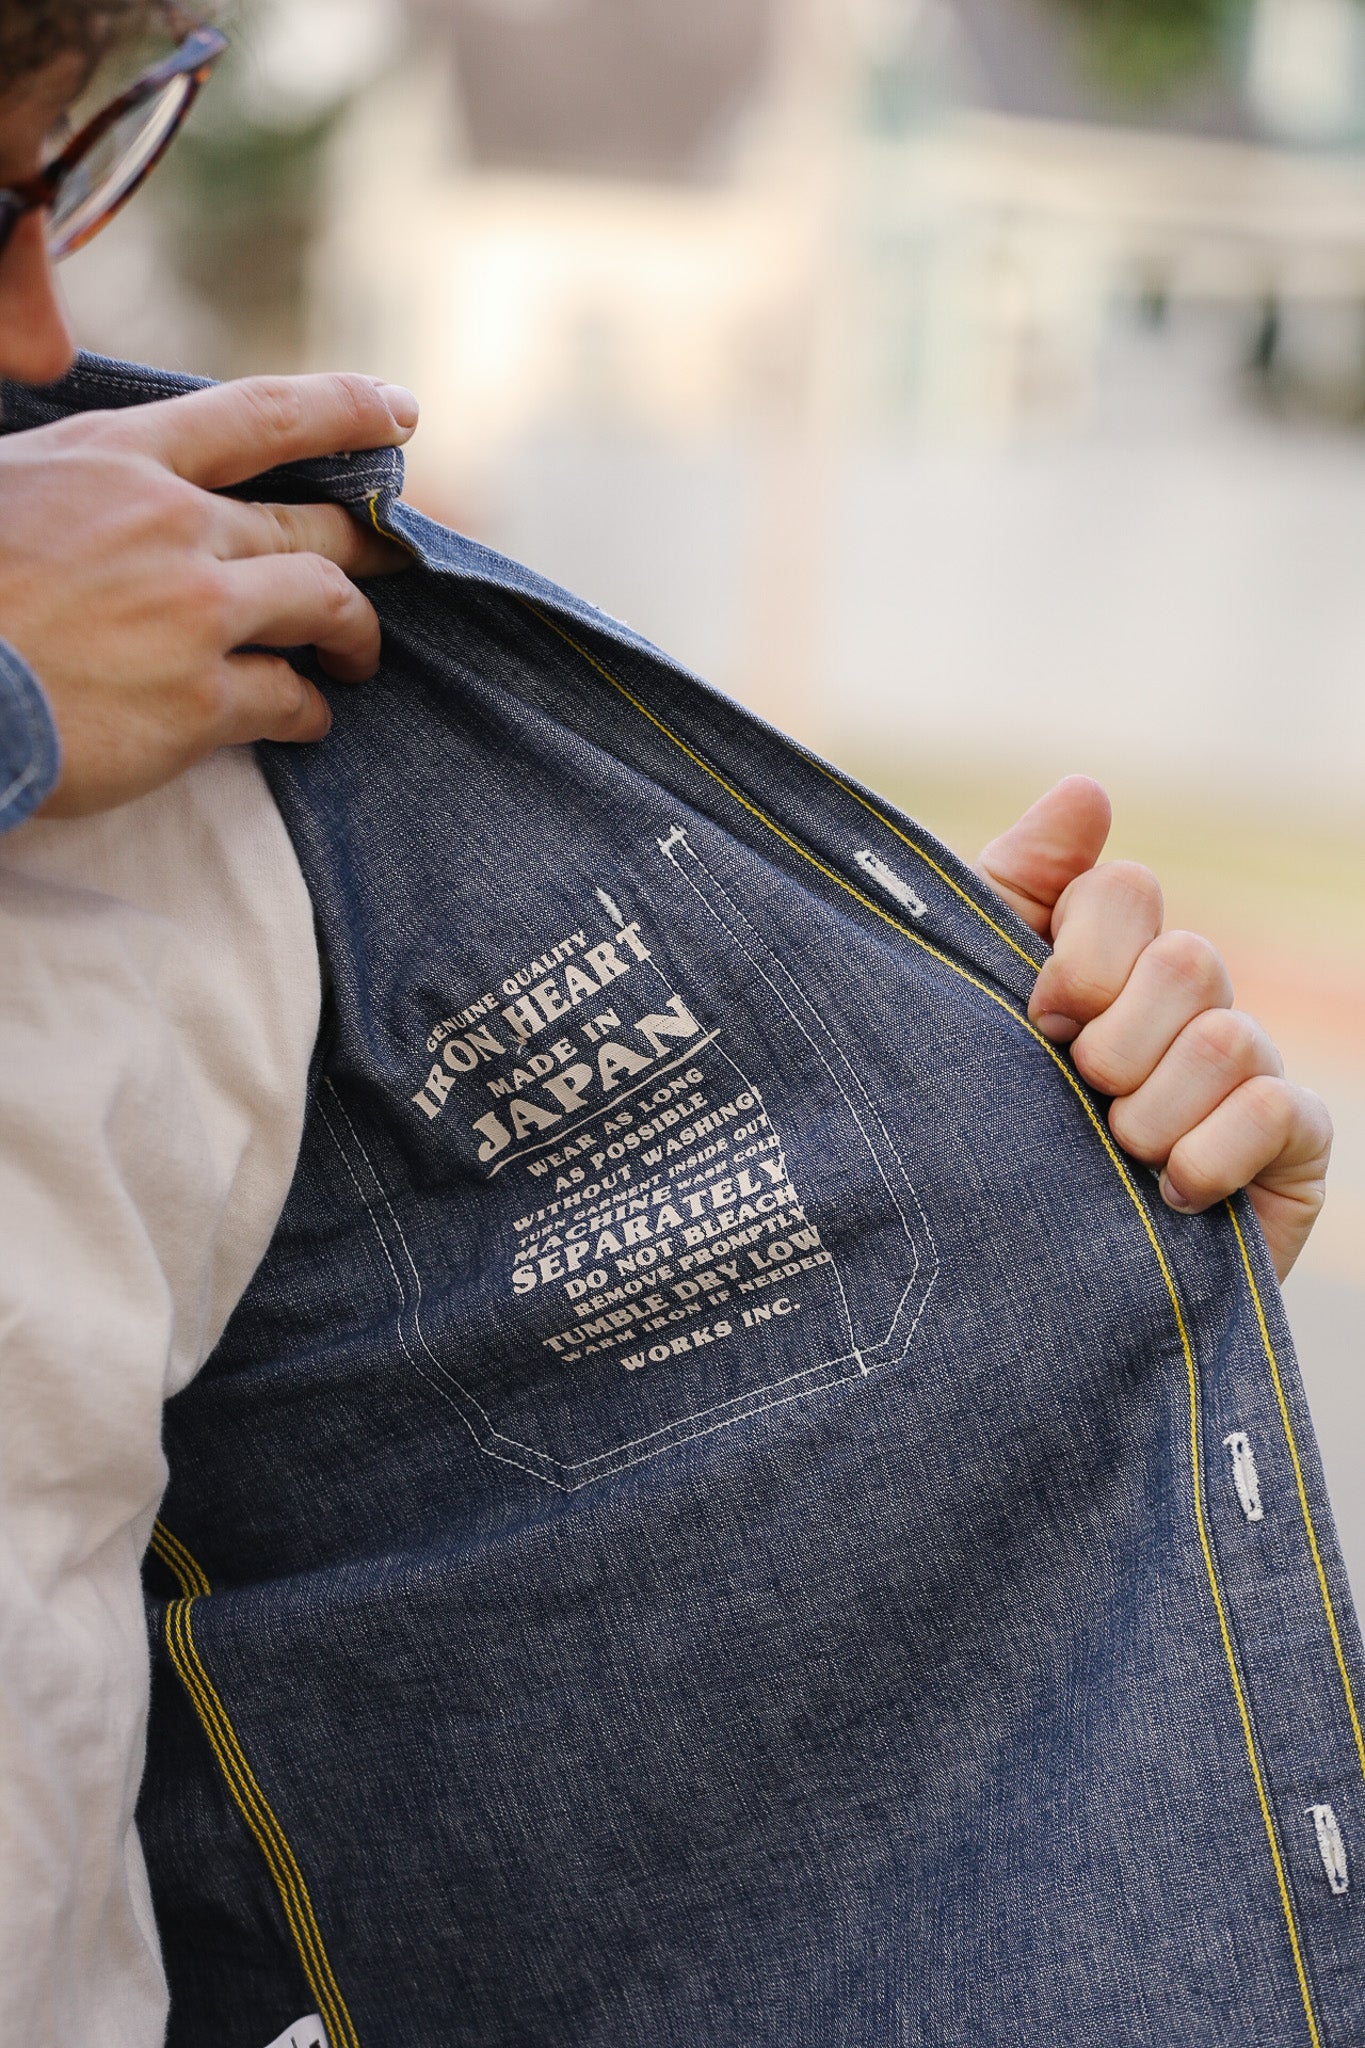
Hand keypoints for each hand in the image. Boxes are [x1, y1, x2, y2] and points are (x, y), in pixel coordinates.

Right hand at [0, 372, 418, 817]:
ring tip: (358, 657)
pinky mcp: (198, 704)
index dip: (343, 408)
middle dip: (370, 542)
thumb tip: (112, 489)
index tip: (400, 410)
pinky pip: (288, 701)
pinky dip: (309, 713)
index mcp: (119, 458)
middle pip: (311, 525)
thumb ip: (80, 479)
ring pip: (323, 608)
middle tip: (397, 556)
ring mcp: (194, 614)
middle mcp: (174, 525)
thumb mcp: (7, 480)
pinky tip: (306, 722)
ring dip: (354, 634)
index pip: (260, 417)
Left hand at [976, 776, 1331, 1281]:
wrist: (1009, 1301)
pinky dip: (1211, 1154)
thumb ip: (1015, 888)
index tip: (1036, 1020)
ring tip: (1114, 1154)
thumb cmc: (979, 1138)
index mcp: (1107, 962)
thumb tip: (1089, 788)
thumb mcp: (968, 1003)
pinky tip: (1171, 1195)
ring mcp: (1244, 1072)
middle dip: (1115, 1037)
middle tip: (1078, 1091)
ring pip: (1227, 1036)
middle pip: (1186, 956)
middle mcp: (1183, 1004)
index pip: (1124, 891)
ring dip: (1151, 1110)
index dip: (1079, 953)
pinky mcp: (1291, 1147)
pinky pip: (1279, 1109)